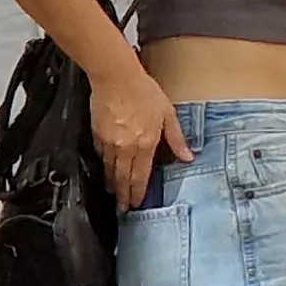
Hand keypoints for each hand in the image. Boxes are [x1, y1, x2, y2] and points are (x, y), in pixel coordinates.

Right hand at [88, 64, 193, 209]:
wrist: (116, 77)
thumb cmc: (144, 91)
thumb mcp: (168, 114)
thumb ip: (177, 139)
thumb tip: (188, 157)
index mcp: (146, 144)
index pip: (141, 176)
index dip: (137, 192)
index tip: (135, 204)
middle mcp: (126, 147)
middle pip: (123, 177)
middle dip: (123, 195)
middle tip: (122, 208)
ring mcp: (110, 142)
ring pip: (110, 169)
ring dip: (112, 183)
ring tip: (113, 193)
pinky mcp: (97, 134)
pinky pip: (101, 155)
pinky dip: (104, 165)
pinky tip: (106, 170)